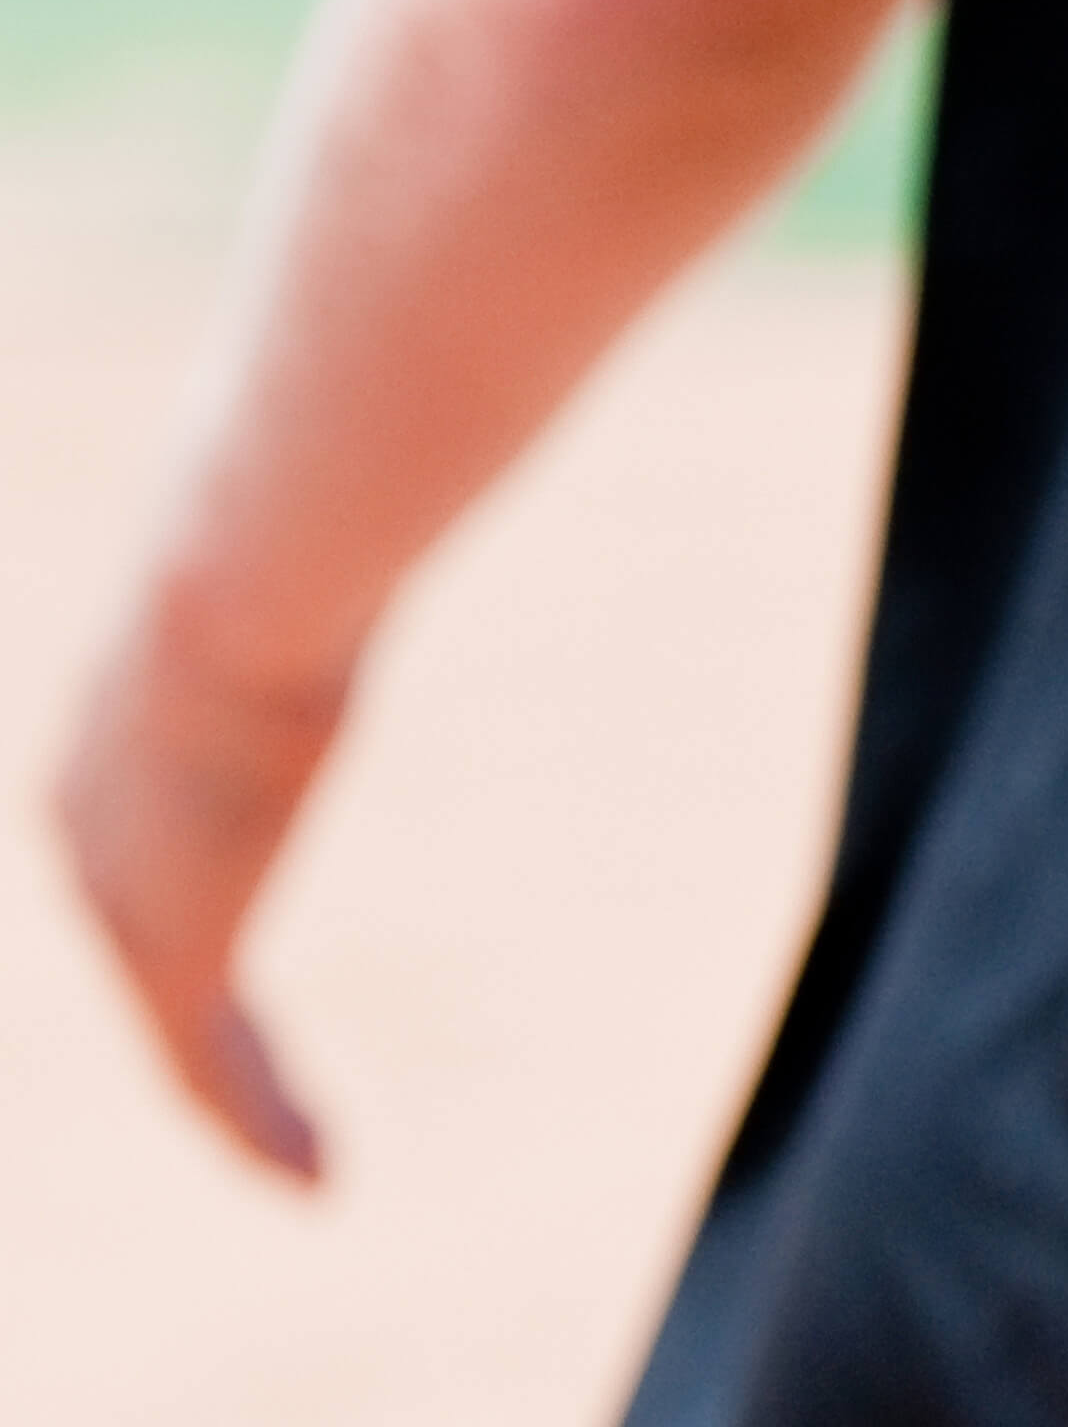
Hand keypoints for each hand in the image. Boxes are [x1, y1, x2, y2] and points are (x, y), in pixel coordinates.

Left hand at [49, 584, 349, 1179]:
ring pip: (181, 1038)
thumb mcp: (293, 561)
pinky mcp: (171, 950)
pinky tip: (319, 1176)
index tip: (244, 980)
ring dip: (251, 1105)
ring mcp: (121, 900)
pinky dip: (261, 1128)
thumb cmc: (286, 541)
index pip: (144, 870)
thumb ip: (312, 569)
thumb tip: (369, 498)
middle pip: (153, 964)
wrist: (245, 584)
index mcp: (108, 757)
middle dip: (217, 1037)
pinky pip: (204, 1072)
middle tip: (274, 1093)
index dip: (198, 926)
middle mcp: (91, 841)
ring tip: (315, 1169)